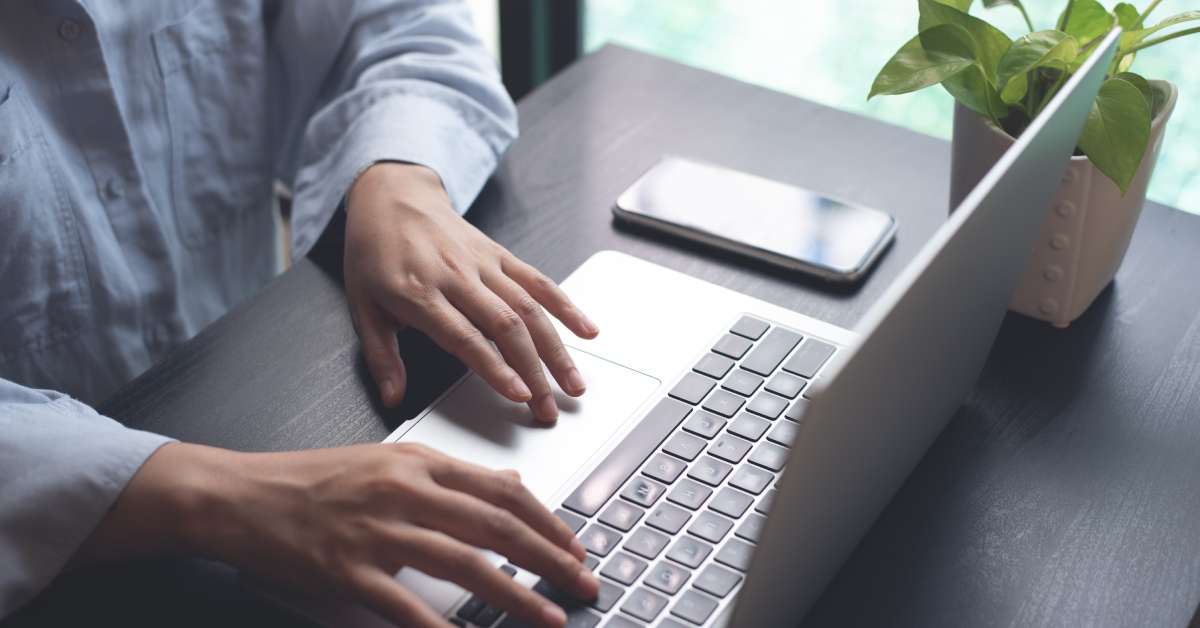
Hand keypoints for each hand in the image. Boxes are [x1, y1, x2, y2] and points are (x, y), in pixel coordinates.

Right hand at [75, 442, 597, 627]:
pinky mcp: (348, 571)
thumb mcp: (388, 461)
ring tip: (550, 617)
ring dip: (516, 594)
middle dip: (550, 557)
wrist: (241, 495)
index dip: (546, 521)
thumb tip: (508, 483)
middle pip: (496, 526)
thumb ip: (449, 475)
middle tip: (583, 582)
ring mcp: (377, 532)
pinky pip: (405, 606)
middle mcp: (404, 492)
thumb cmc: (312, 479)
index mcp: (418, 463)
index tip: (574, 545)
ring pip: (465, 563)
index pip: (501, 490)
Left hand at [344, 163, 598, 422]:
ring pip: (529, 308)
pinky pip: (538, 281)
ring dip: (556, 349)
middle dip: (534, 371)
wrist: (391, 196)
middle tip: (549, 407)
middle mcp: (457, 277)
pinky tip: (586, 330)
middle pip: (506, 327)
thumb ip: (381, 357)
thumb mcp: (362, 307)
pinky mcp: (500, 255)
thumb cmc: (374, 253)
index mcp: (420, 293)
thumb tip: (393, 398)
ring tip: (574, 383)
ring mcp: (483, 264)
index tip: (518, 395)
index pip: (465, 337)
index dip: (495, 368)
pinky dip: (565, 306)